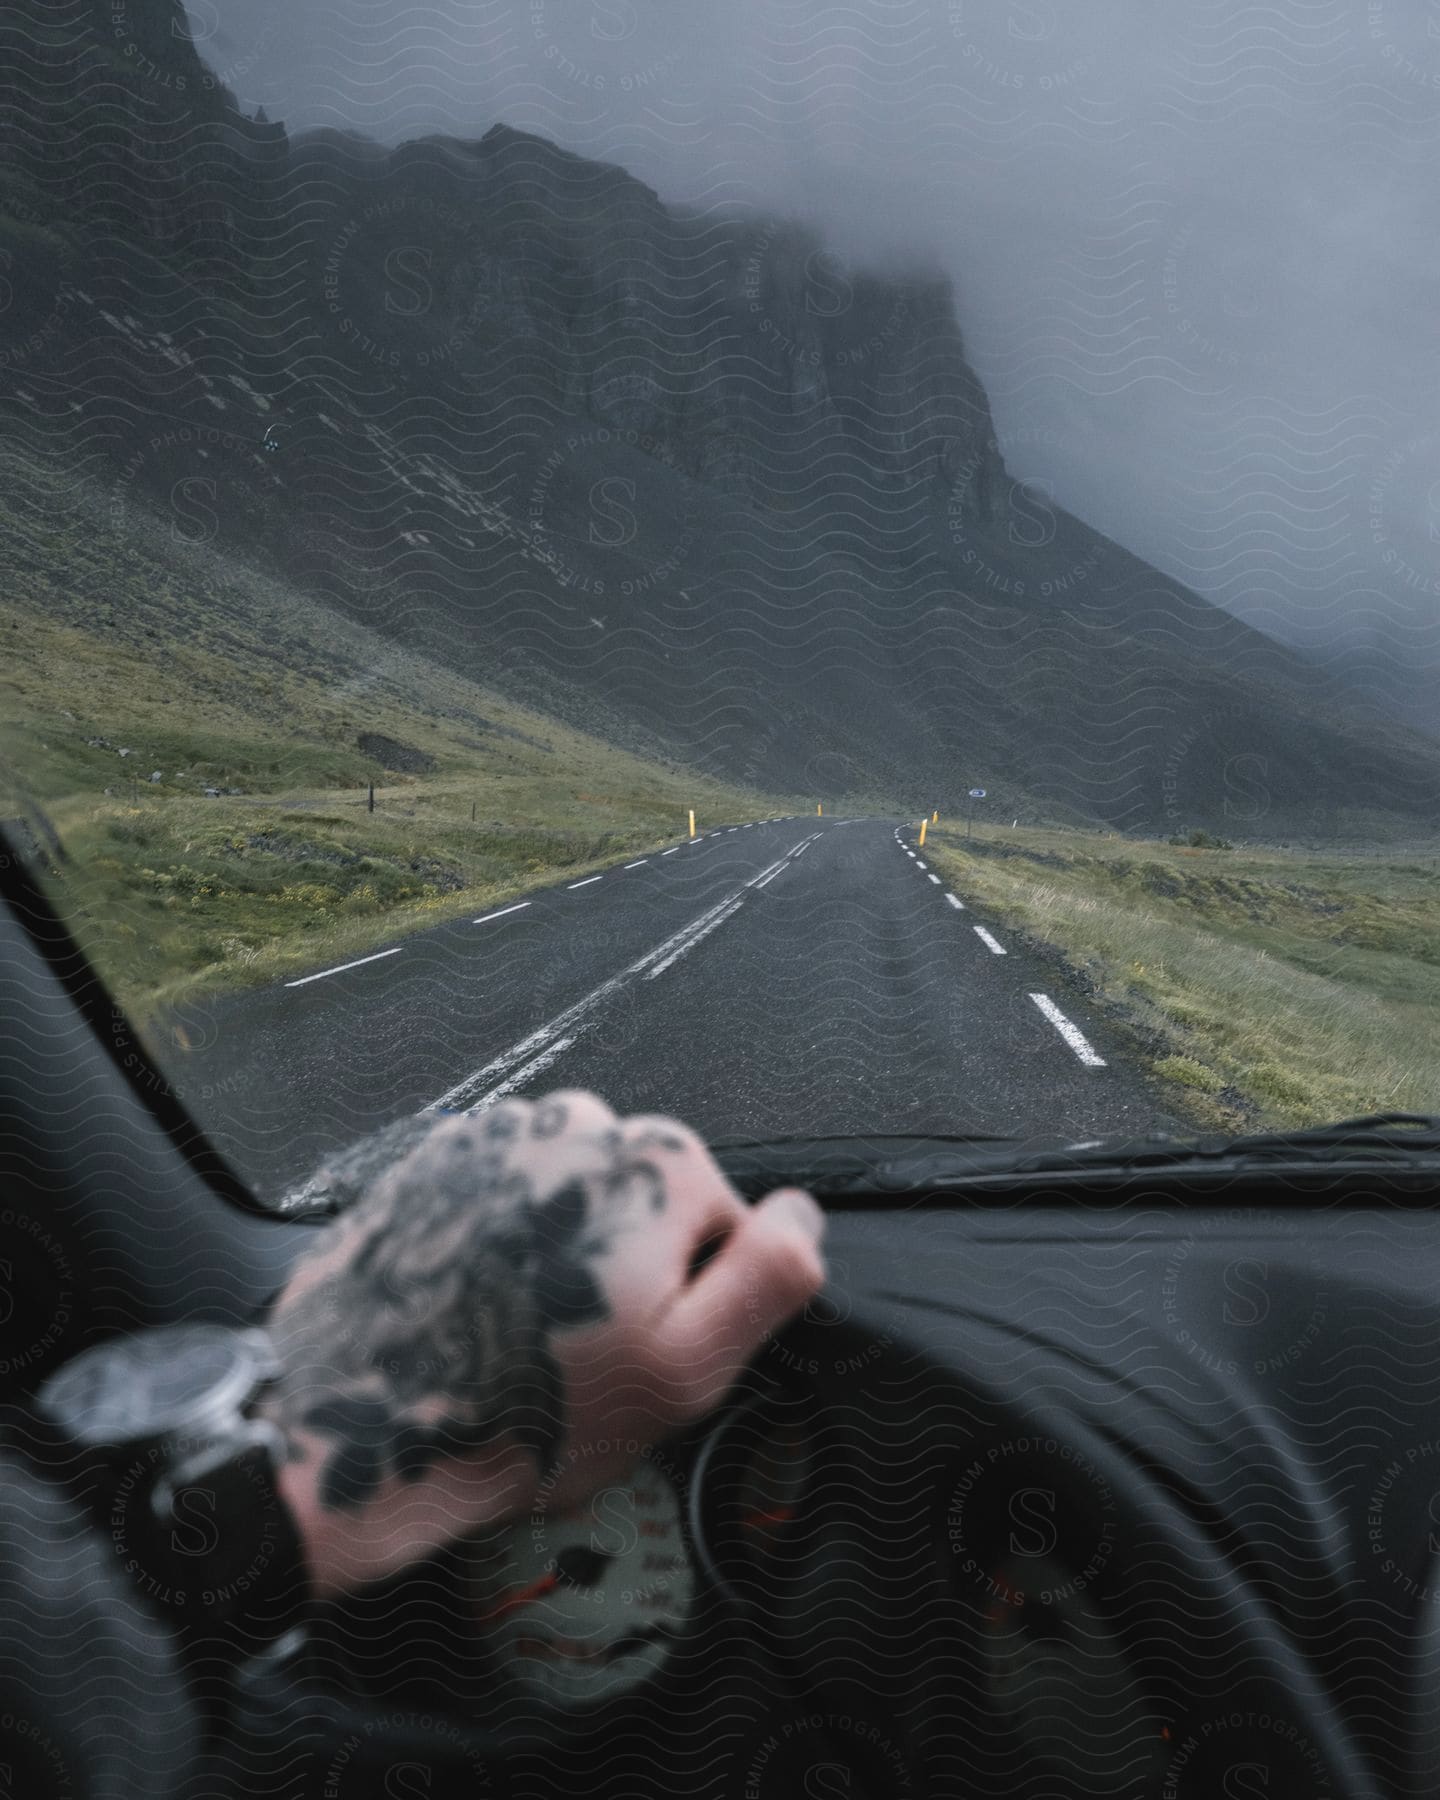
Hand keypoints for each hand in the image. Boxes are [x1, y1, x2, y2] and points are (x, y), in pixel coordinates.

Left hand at [260, 1091, 826, 1595]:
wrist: (358, 1426)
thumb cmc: (526, 1410)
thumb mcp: (687, 1369)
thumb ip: (768, 1276)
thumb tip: (804, 1214)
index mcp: (659, 1164)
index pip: (722, 1229)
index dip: (690, 1302)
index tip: (637, 1350)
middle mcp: (580, 1123)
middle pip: (644, 1205)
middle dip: (624, 1271)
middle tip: (573, 1352)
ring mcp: (499, 1135)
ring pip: (573, 1201)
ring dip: (560, 1255)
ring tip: (515, 1333)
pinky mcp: (436, 1161)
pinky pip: (505, 1198)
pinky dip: (501, 1244)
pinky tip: (474, 1308)